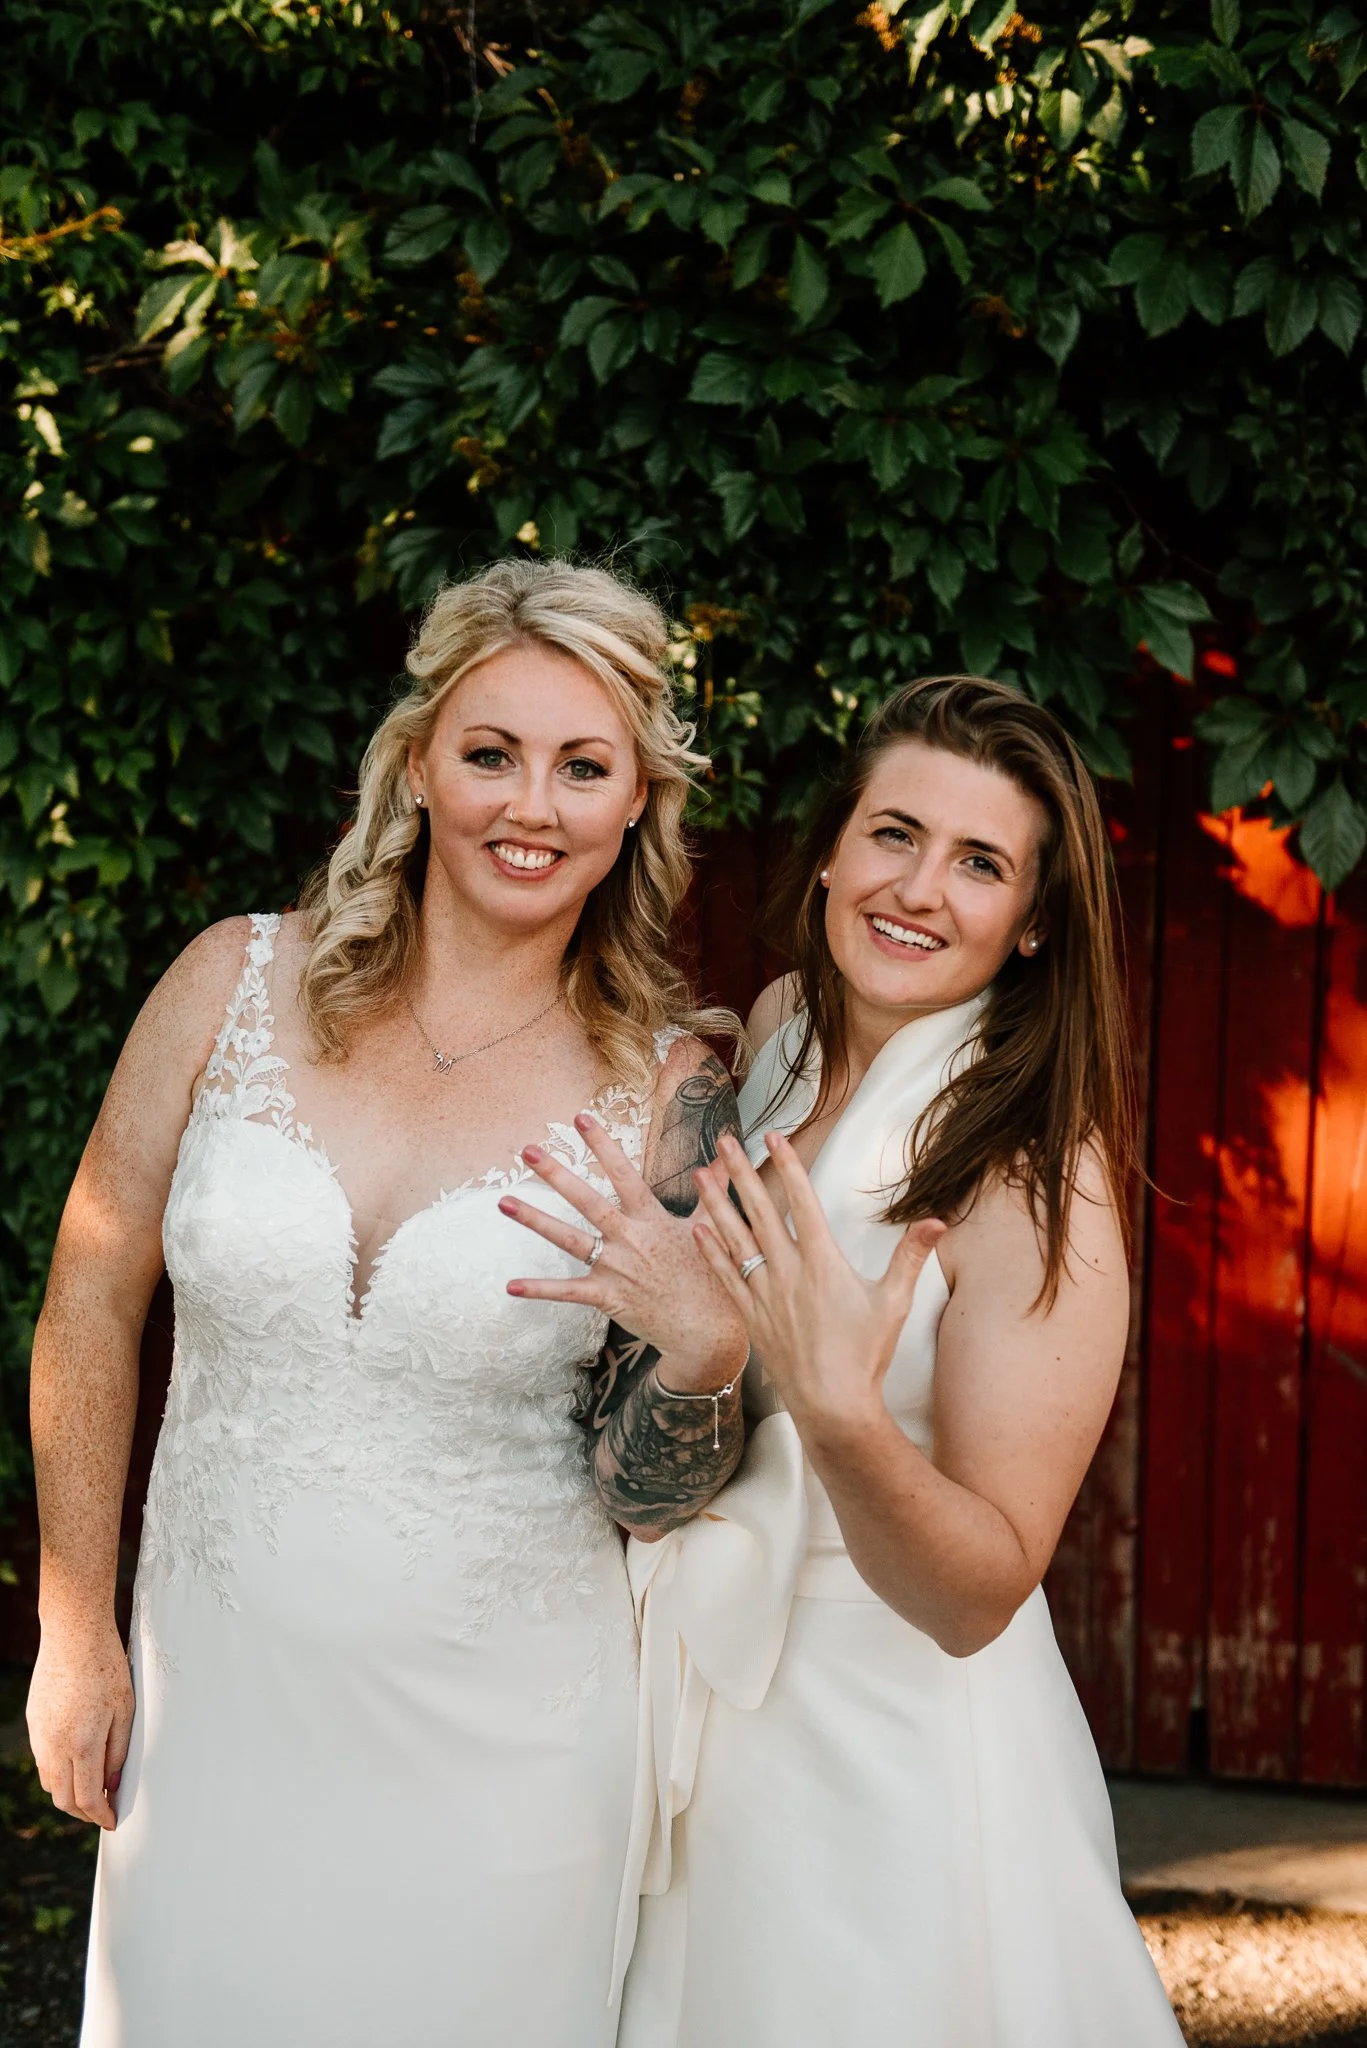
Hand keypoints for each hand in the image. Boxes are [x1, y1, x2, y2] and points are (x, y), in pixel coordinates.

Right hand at [27, 1622, 133, 1829]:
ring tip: (92, 1792)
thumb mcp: (124, 1710)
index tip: (112, 1822)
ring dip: (69, 1795)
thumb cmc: (106, 1668)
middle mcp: (55, 1746)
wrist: (73, 1635)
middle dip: (84, 1812)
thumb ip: (117, 1752)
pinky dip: (58, 1775)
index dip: (100, 1815)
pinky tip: (75, 1767)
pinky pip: (43, 1762)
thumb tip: (112, 1783)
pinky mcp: (34, 1724)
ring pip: (50, 1783)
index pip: (87, 1798)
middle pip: (64, 1799)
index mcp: (82, 1744)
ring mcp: (40, 1736)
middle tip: (103, 1812)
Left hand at [502, 1110, 747, 1389]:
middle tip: (527, 1150)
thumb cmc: (712, 1276)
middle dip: (556, 1173)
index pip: (623, 1174)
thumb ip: (714, 1187)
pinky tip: (510, 1285)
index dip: (602, 1145)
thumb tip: (727, 1154)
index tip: (581, 1118)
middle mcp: (629, 1238)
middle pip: (586, 1200)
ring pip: (568, 1238)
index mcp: (651, 1219)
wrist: (709, 1328)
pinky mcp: (607, 1296)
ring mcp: (615, 1267)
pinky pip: (567, 1291)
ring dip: (534, 1220)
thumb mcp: (713, 1226)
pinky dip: (539, 1289)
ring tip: (504, 1201)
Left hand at [693, 1131, 945, 1440]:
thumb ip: (911, 1257)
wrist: (833, 1406)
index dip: (788, 1165)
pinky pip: (726, 1276)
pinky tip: (698, 1230)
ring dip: (717, 1204)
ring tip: (701, 1174)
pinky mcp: (752, 1317)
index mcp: (823, 1263)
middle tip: (723, 1142)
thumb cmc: (865, 1356)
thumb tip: (938, 1221)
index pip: (802, 1201)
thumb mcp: (894, 1303)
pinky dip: (712, 1251)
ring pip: (735, 1239)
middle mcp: (788, 1272)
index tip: (773, 1137)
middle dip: (741, 1173)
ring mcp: (765, 1295)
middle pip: (760, 1212)